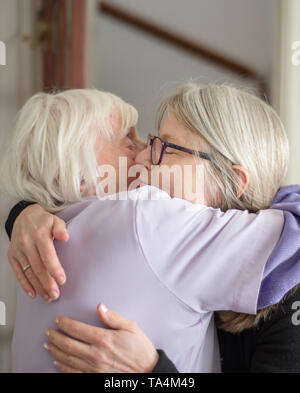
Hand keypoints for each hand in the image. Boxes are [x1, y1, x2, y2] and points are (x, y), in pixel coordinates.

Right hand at [8, 204, 68, 301]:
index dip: (54, 269)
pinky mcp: (12, 255)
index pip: (47, 255)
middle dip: (47, 283)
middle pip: (38, 267)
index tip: (62, 281)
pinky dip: (25, 285)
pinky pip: (18, 273)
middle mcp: (27, 243)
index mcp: (39, 235)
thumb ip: (61, 229)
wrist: (24, 216)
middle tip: (56, 295)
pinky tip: (33, 293)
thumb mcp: (55, 220)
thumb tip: (65, 237)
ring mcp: (18, 250)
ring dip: (38, 287)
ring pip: (28, 272)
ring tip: (48, 297)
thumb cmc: (43, 221)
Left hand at [44, 303, 158, 372]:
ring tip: (48, 344)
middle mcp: (95, 354)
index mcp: (103, 339)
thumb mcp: (130, 328)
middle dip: (56, 337)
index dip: (65, 324)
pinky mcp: (94, 377)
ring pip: (67, 359)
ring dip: (56, 351)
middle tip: (49, 332)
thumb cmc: (140, 349)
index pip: (77, 329)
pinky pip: (73, 373)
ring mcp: (93, 368)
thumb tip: (100, 307)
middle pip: (68, 344)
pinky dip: (62, 367)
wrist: (147, 372)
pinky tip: (57, 362)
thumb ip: (113, 317)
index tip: (58, 320)